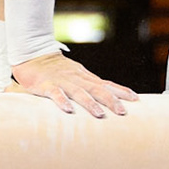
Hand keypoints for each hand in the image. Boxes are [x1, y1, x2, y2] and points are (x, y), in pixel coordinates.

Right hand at [10, 53, 137, 117]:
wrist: (32, 54)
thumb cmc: (56, 69)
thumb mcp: (76, 75)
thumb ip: (89, 86)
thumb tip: (107, 102)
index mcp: (85, 77)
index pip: (106, 84)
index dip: (121, 91)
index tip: (136, 99)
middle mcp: (77, 78)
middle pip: (97, 89)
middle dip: (111, 100)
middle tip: (122, 112)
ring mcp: (62, 81)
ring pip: (78, 92)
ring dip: (90, 103)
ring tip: (100, 114)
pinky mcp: (46, 85)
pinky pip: (55, 93)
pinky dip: (62, 101)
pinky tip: (68, 110)